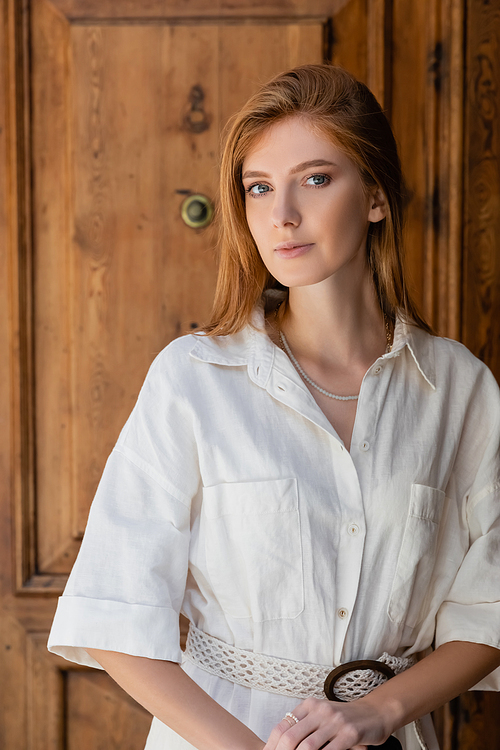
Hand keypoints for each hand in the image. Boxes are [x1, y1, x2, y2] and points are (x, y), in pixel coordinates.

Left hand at [264, 697, 393, 749]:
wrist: (375, 713)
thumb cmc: (344, 718)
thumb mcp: (321, 716)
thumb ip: (304, 726)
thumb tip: (281, 745)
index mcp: (309, 705)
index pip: (282, 727)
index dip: (271, 746)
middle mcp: (319, 711)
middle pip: (291, 737)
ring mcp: (335, 721)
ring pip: (308, 746)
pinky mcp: (350, 733)